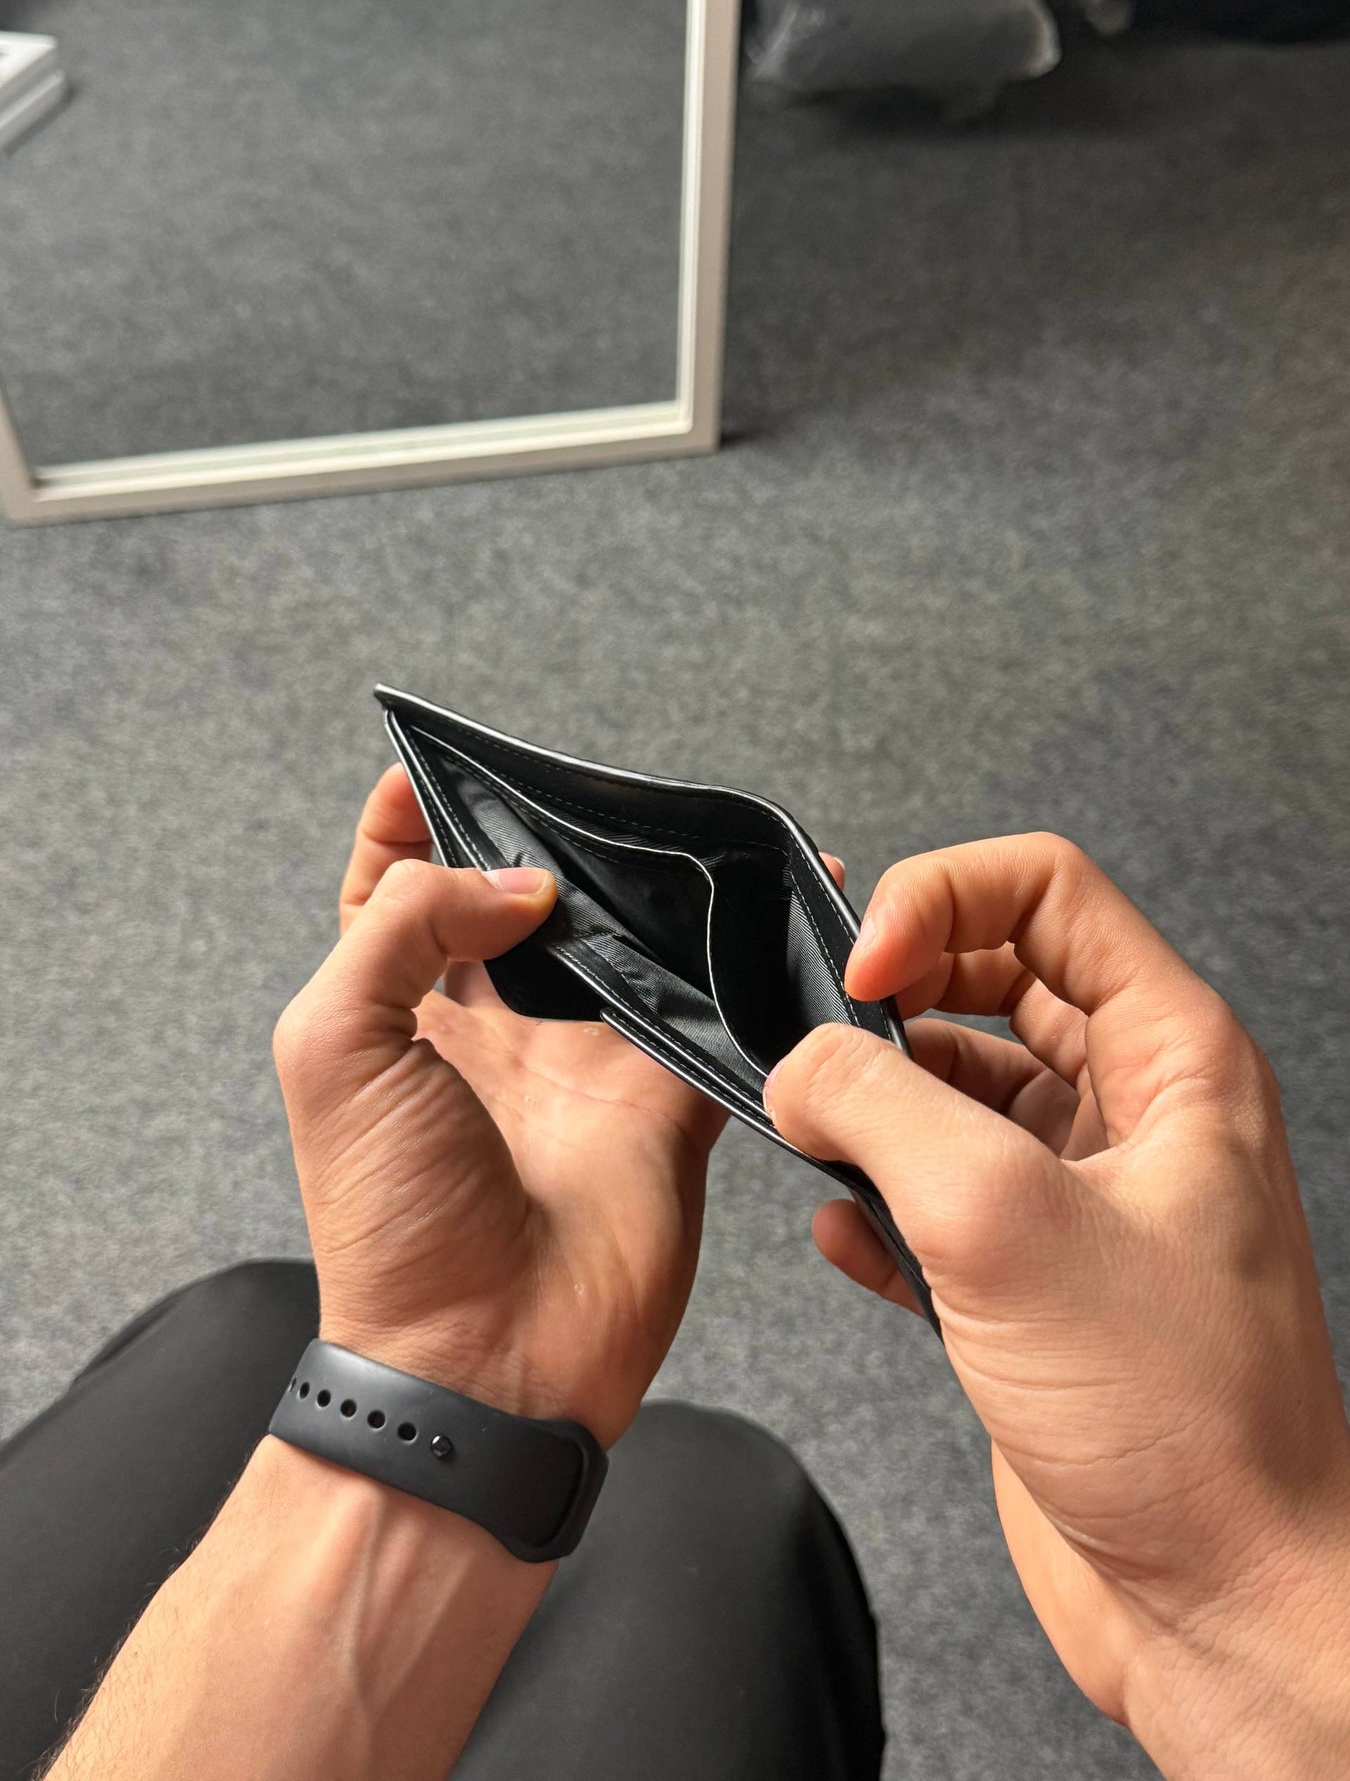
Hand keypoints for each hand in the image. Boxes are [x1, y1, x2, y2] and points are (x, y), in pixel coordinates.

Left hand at [272, 765, 725, 1447]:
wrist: (487, 1361)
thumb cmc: (389, 1220)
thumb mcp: (335, 1048)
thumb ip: (399, 927)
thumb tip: (516, 882)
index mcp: (400, 1015)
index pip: (392, 895)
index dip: (410, 829)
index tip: (436, 770)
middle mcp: (494, 1030)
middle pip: (522, 904)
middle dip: (549, 843)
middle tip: (586, 791)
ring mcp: (583, 1063)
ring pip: (625, 946)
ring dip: (652, 892)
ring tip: (683, 827)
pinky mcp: (663, 1101)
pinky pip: (713, 1015)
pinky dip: (744, 967)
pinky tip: (771, 910)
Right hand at [765, 833, 1349, 1775]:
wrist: (1219, 1606)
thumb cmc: (1181, 1427)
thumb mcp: (1003, 1222)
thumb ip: (881, 1109)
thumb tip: (802, 1068)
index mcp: (1172, 1059)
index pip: (1046, 890)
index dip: (940, 899)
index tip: (862, 970)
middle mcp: (1132, 1111)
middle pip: (991, 973)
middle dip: (894, 993)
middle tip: (821, 1046)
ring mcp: (1081, 1194)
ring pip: (953, 1086)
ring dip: (875, 1102)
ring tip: (820, 1140)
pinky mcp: (1033, 1278)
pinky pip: (934, 1194)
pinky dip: (876, 1201)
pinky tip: (846, 1237)